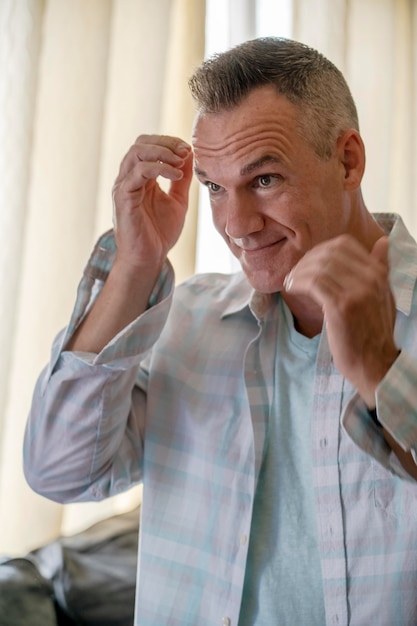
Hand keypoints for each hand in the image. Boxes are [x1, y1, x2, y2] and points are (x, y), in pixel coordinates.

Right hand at [112, 134, 192, 273]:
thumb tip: (190, 156)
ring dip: (162, 152)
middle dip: (166, 142)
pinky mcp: (123, 198)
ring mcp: (123, 186)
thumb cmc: (160, 232)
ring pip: (136, 153)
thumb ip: (182, 179)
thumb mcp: (178, 200)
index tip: (190, 150)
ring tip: (181, 162)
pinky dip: (159, 168)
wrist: (150, 258)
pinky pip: (138, 173)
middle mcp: (128, 178)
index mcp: (140, 177)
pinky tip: (176, 175)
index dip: (169, 142)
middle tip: (186, 151)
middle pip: (140, 143)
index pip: (149, 145)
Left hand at [284, 235, 399, 405]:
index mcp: (379, 273)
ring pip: (319, 267)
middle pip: (328, 253)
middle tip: (295, 274)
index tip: (308, 264)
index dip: (320, 250)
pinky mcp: (341, 306)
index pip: (344, 244)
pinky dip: (298, 283)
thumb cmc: (373, 332)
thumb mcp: (383, 295)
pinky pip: (313, 283)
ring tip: (290, 283)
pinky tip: (291, 289)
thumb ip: (380, 268)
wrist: (375, 363)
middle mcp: (371, 278)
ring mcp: (357, 292)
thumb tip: (382, 242)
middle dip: (306, 261)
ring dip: (299, 272)